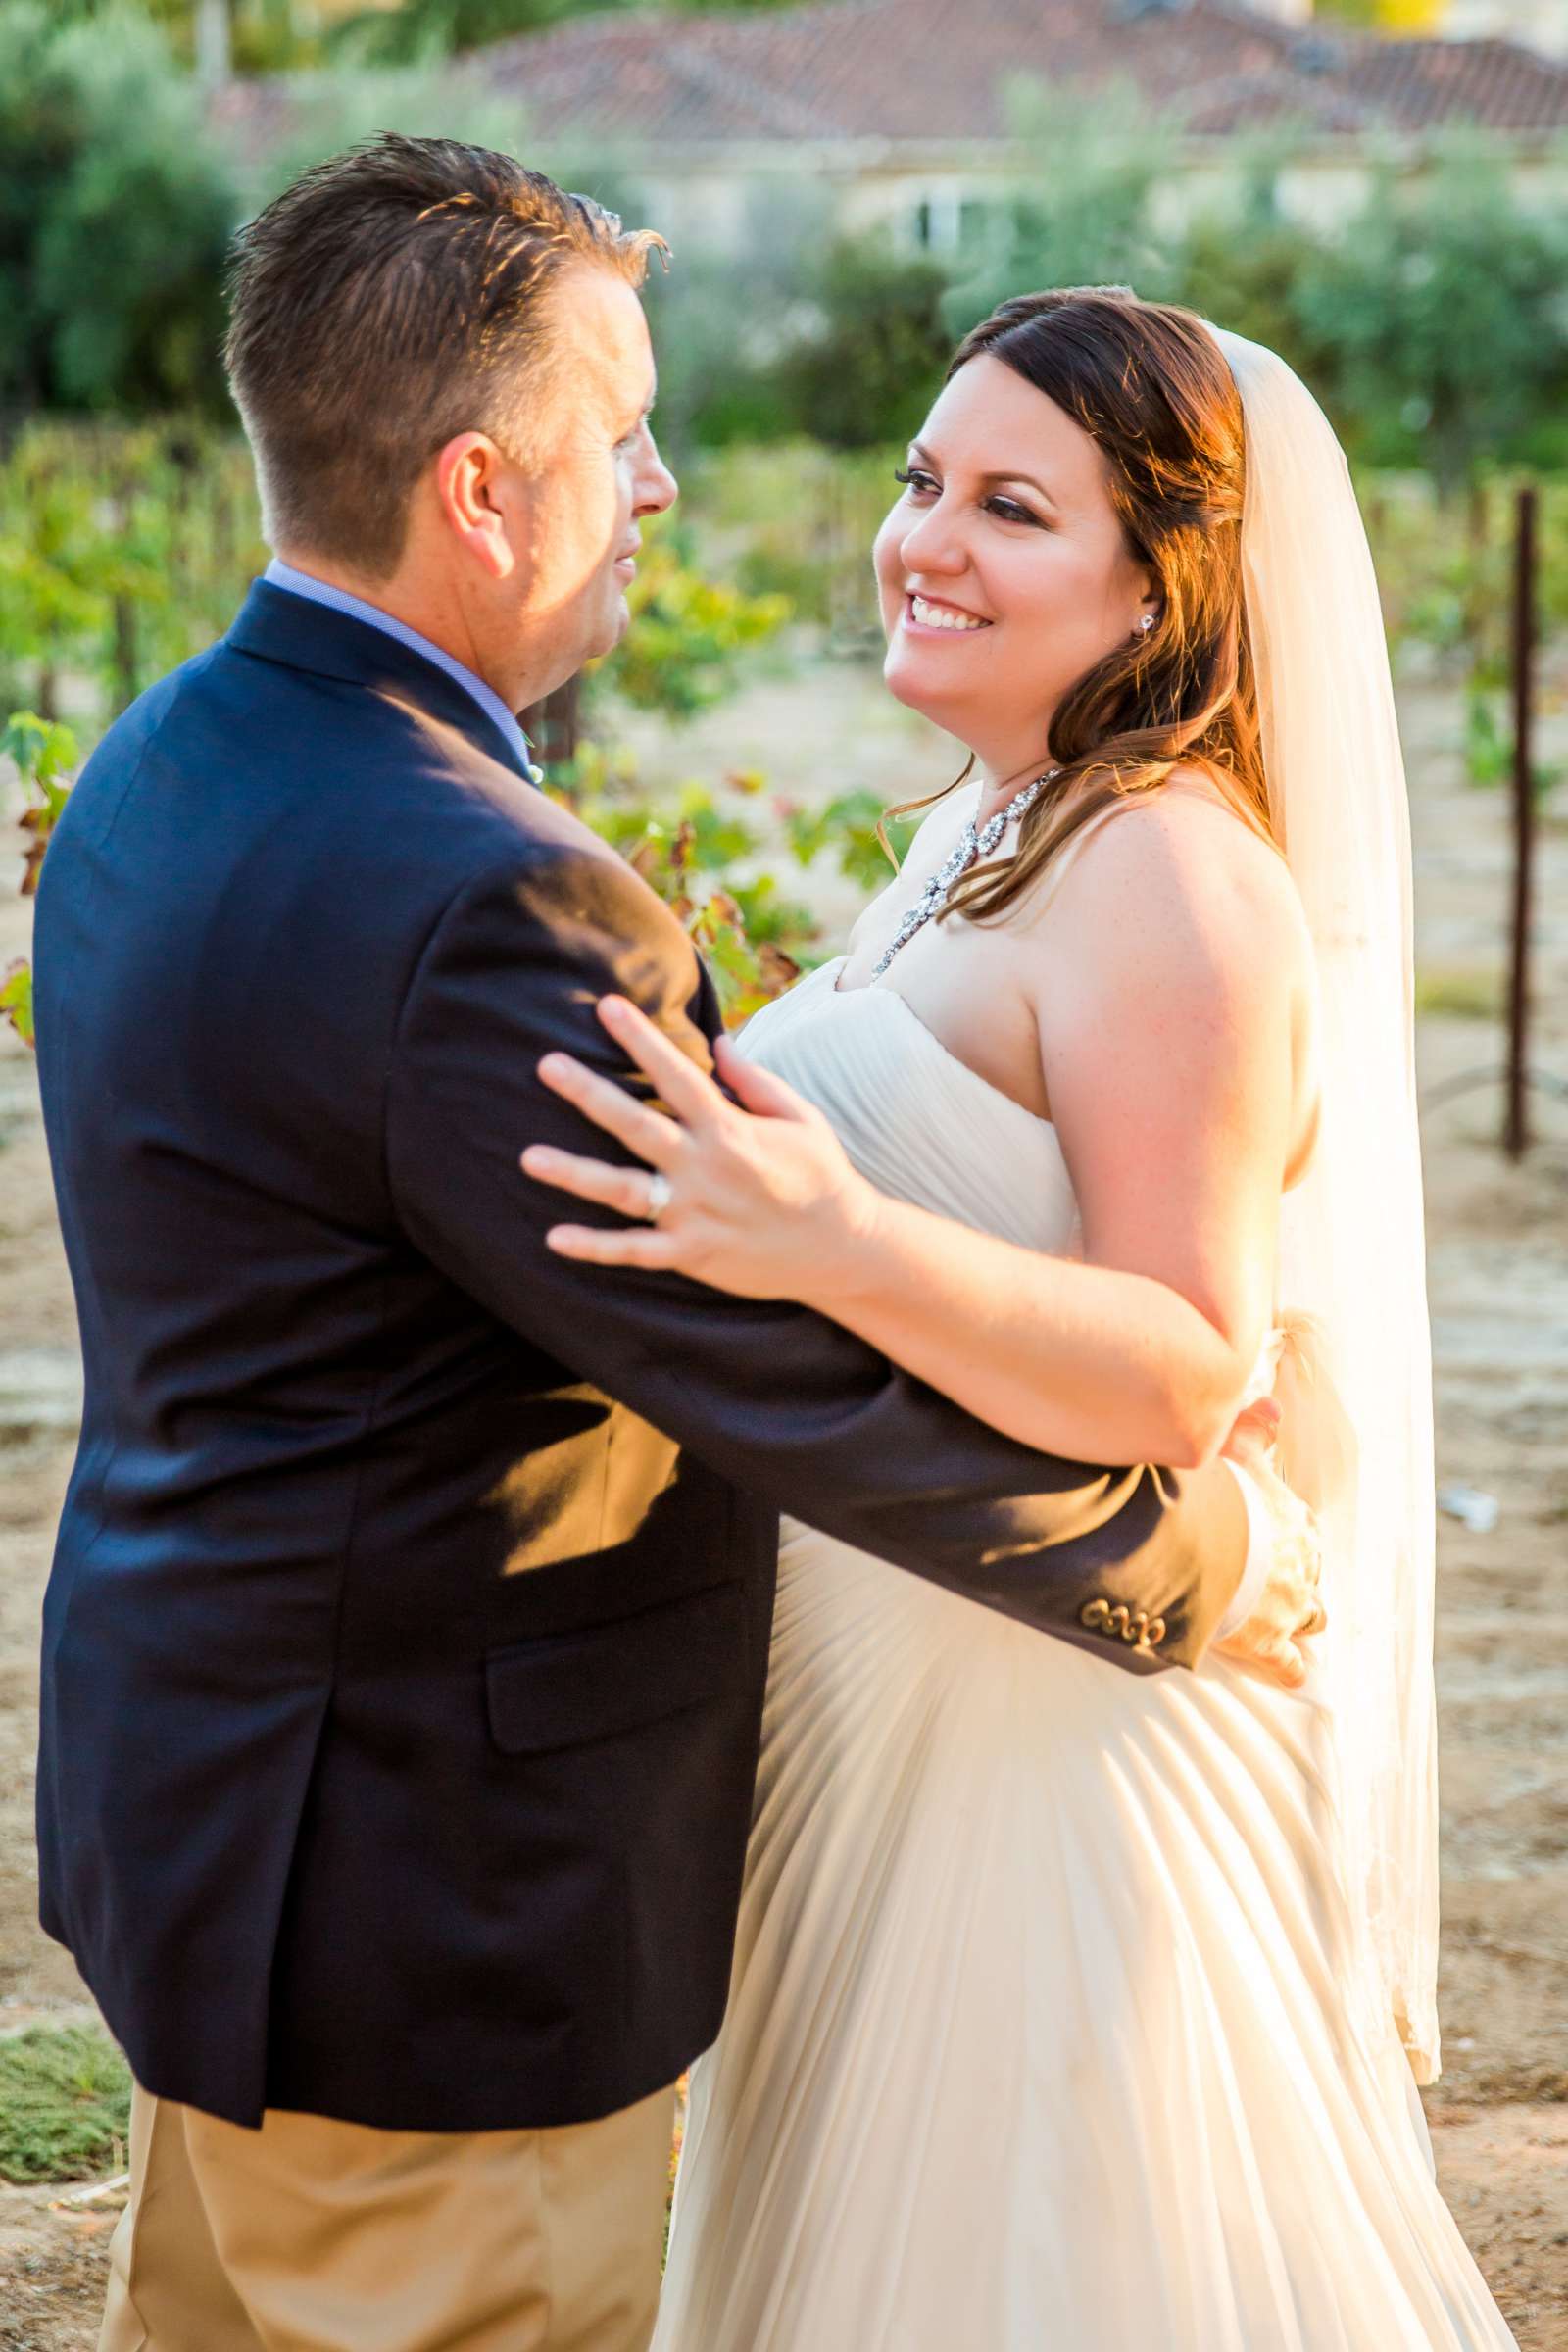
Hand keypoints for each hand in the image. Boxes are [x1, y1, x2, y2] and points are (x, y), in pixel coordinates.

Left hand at [520, 994, 878, 1302]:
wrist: (844, 1248)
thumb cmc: (821, 1175)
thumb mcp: (800, 1118)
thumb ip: (755, 1081)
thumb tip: (718, 1041)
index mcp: (731, 1129)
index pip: (677, 1074)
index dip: (641, 1038)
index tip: (606, 1005)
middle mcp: (706, 1168)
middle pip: (636, 1125)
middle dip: (589, 1093)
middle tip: (546, 1064)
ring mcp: (696, 1214)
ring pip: (624, 1191)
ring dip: (575, 1174)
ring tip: (528, 1156)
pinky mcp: (692, 1254)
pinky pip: (636, 1251)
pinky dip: (596, 1248)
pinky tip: (554, 1238)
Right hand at [1213, 1405, 1325, 1689]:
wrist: (1201, 1545)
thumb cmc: (1216, 1495)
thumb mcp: (1232, 1449)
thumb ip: (1252, 1427)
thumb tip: (1272, 1403)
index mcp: (1293, 1520)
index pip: (1304, 1531)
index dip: (1292, 1538)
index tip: (1276, 1540)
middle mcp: (1302, 1565)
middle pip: (1313, 1576)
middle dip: (1300, 1581)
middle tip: (1277, 1586)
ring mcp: (1290, 1608)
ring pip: (1312, 1619)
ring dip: (1301, 1621)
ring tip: (1283, 1624)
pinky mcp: (1270, 1646)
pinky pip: (1291, 1666)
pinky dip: (1290, 1669)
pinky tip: (1289, 1672)